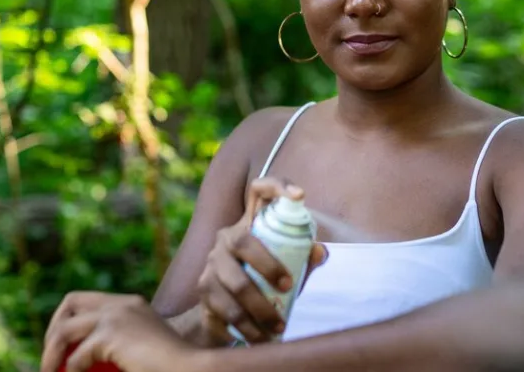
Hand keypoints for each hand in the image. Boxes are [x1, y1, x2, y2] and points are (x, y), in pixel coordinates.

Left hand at [40, 292, 198, 371]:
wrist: (191, 369)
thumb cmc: (171, 365)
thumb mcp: (143, 348)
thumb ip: (120, 344)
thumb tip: (86, 357)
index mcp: (131, 304)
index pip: (87, 300)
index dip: (68, 319)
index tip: (62, 346)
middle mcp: (122, 304)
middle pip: (70, 303)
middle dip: (53, 330)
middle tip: (49, 358)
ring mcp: (117, 317)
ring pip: (64, 329)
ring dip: (51, 353)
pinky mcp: (112, 335)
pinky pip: (78, 356)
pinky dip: (72, 370)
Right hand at [195, 177, 327, 345]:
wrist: (221, 312)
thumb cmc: (262, 280)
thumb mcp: (285, 266)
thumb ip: (302, 257)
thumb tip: (320, 253)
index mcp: (249, 223)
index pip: (259, 190)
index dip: (277, 185)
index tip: (300, 195)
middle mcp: (226, 239)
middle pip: (243, 242)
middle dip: (268, 265)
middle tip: (288, 286)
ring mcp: (211, 265)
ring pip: (235, 284)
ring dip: (260, 309)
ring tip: (279, 327)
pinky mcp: (204, 292)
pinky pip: (224, 311)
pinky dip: (246, 328)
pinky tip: (261, 339)